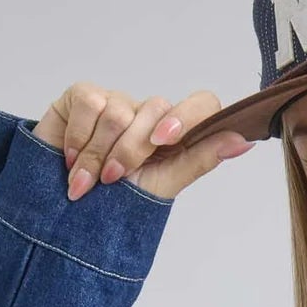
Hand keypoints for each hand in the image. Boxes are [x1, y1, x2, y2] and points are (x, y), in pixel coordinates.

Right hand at [30, 81, 255, 203]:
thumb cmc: (116, 201)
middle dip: (131, 153)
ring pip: (119, 111)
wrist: (63, 210)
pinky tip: (73, 160)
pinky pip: (90, 103)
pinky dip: (80, 139)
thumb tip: (243, 142)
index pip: (203, 103)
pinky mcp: (84, 96)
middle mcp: (150, 114)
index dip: (187, 117)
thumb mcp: (163, 184)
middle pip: (156, 109)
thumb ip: (201, 159)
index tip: (164, 142)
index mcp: (176, 134)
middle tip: (114, 180)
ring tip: (88, 179)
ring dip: (99, 154)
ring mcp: (118, 101)